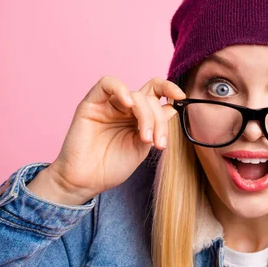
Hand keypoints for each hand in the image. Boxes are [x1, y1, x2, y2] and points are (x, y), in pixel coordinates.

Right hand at [34, 76, 184, 204]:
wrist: (85, 182)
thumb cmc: (111, 167)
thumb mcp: (142, 146)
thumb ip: (156, 126)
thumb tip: (172, 107)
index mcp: (138, 116)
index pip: (156, 93)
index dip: (170, 89)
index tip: (182, 98)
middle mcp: (124, 107)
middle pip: (150, 98)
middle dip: (159, 120)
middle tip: (159, 143)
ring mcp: (108, 105)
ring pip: (135, 95)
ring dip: (146, 115)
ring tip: (145, 139)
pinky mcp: (91, 104)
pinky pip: (106, 84)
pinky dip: (121, 89)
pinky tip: (128, 105)